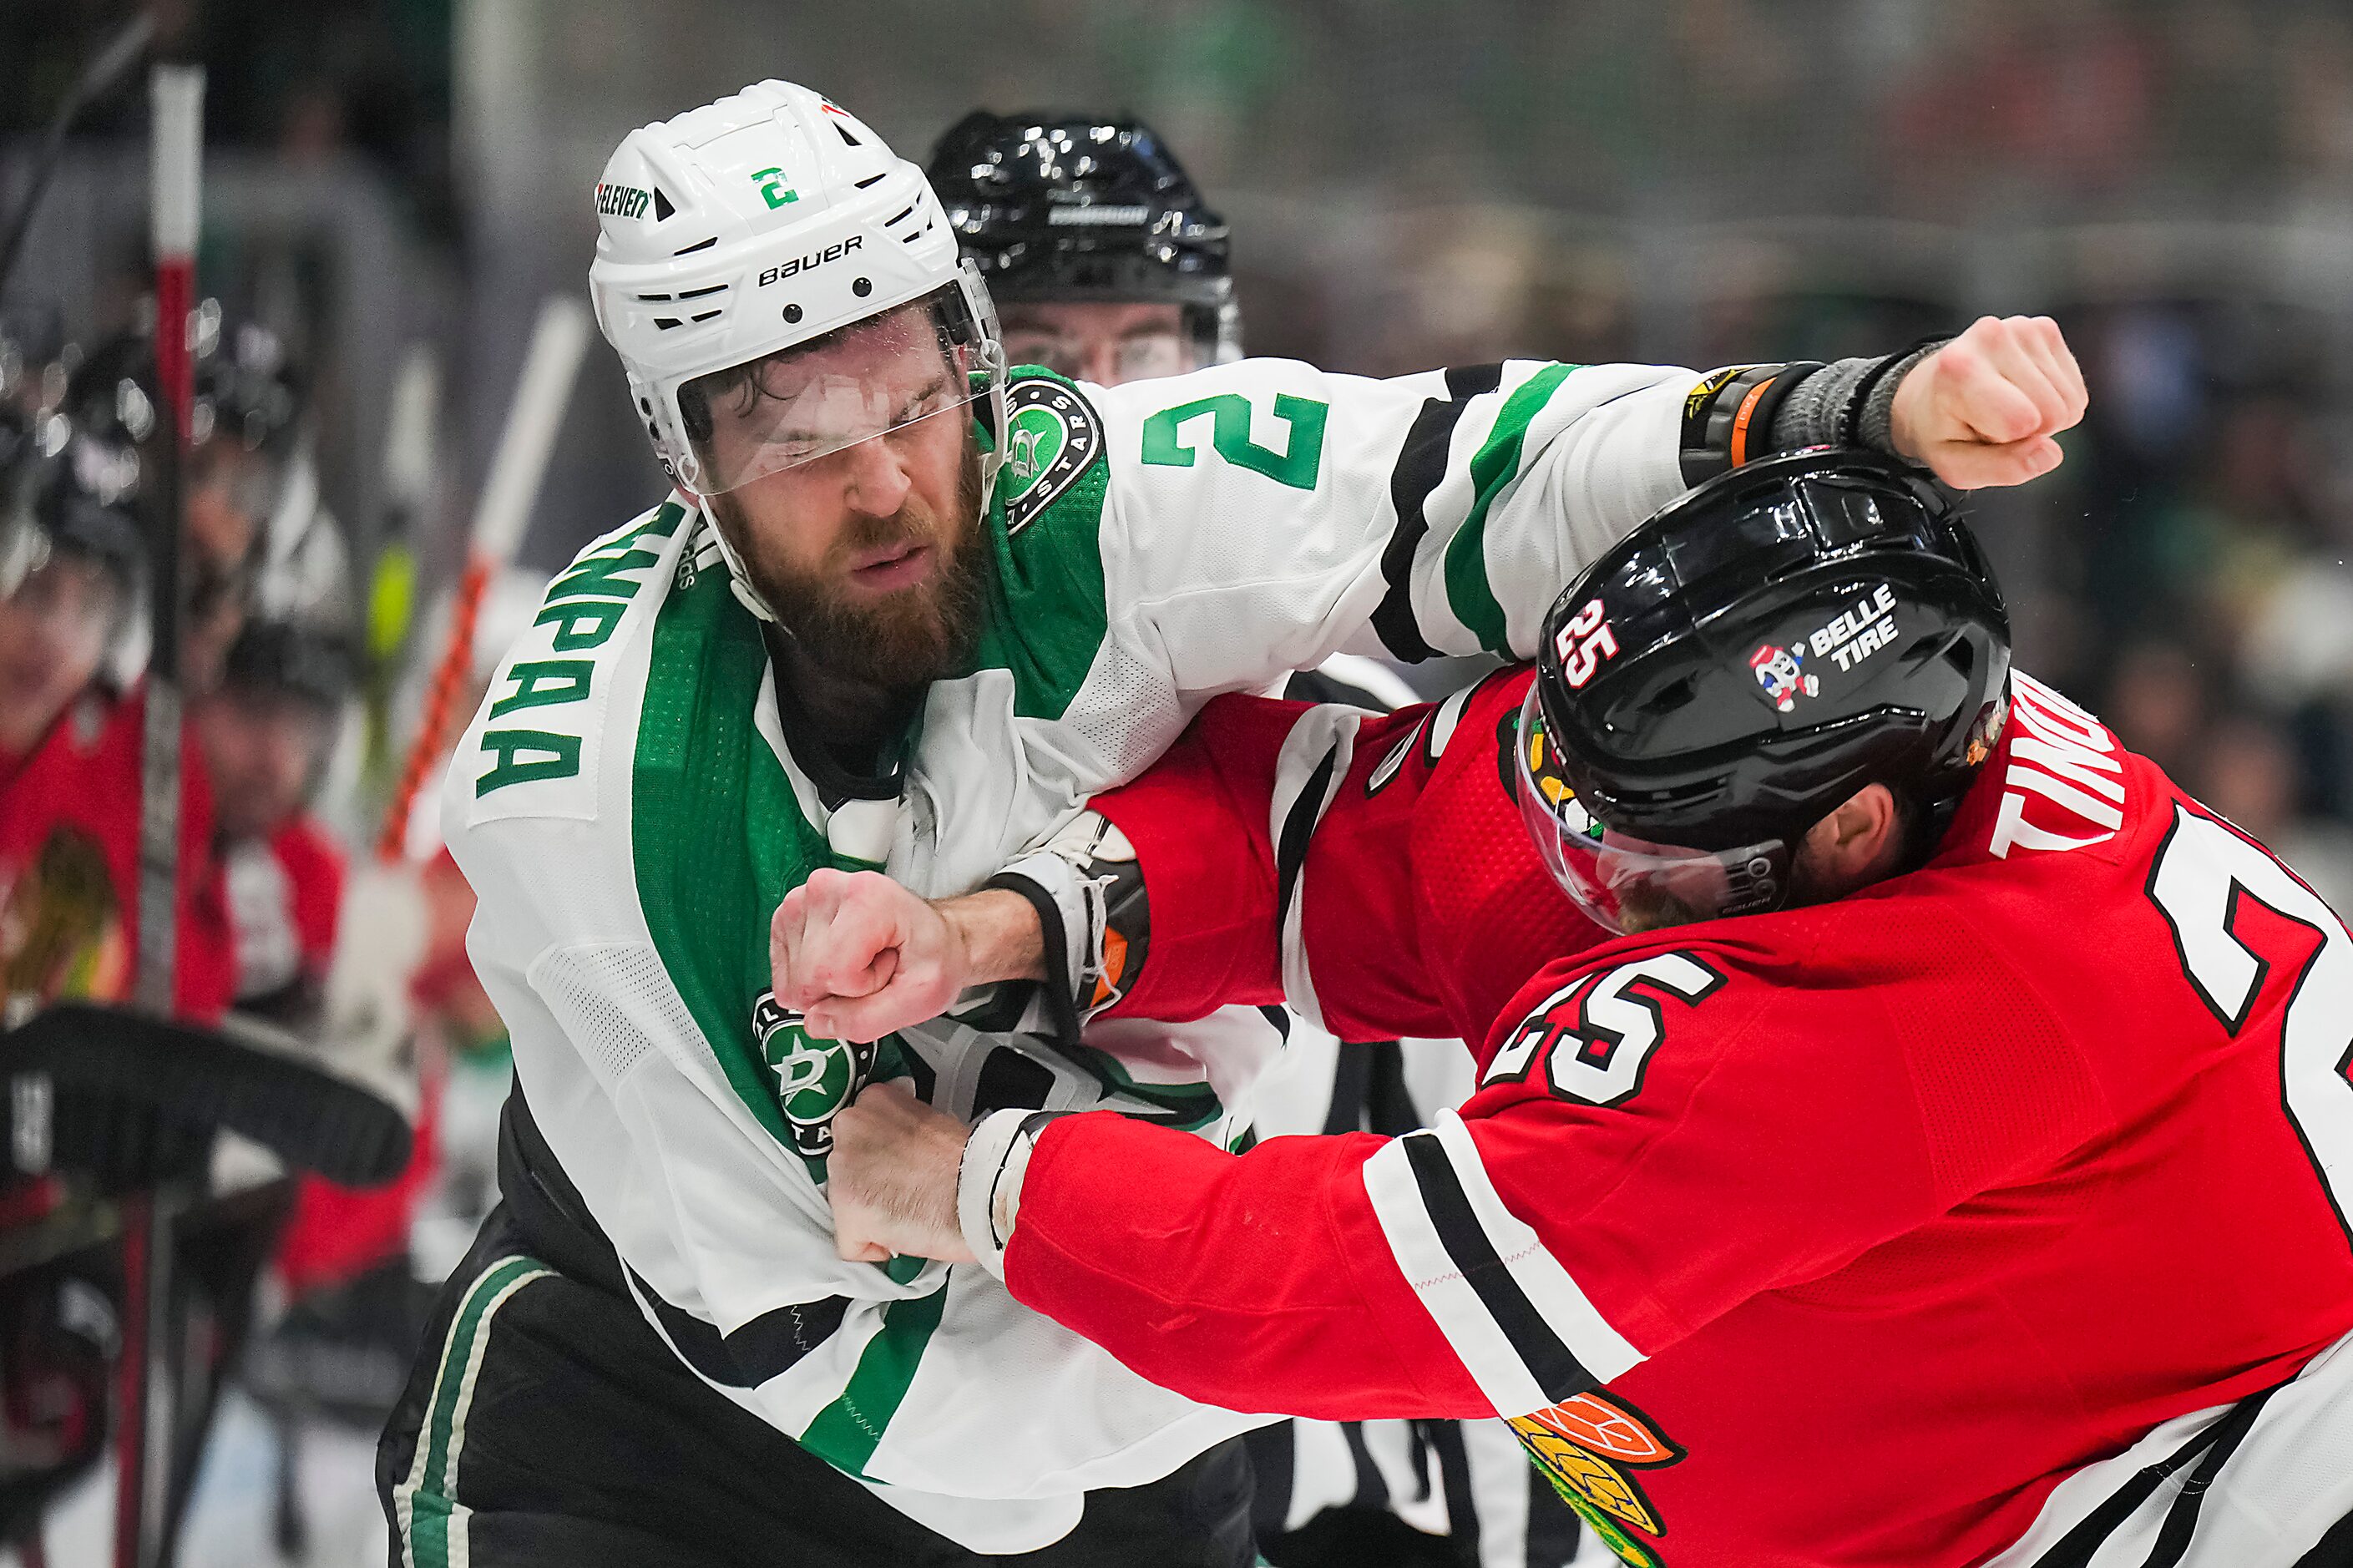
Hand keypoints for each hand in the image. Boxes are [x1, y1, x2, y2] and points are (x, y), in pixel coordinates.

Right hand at [771, 869, 968, 1042]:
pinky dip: (813, 977)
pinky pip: (784, 972)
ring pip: (792, 979)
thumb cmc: (932, 956)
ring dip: (827, 983)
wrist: (930, 936)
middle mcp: (827, 888)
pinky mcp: (788, 915)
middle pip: (807, 977)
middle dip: (841, 990)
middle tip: (875, 967)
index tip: (887, 970)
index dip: (860, 989)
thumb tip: (816, 1023)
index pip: (830, 972)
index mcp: (865, 898)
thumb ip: (867, 1019)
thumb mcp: (921, 998)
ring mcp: (802, 898)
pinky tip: (840, 959)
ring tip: (861, 961)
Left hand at [826, 1081, 975, 1264]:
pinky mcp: (848, 1211)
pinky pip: (852, 1243)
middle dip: (870, 1182)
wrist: (984, 1189)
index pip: (858, 1133)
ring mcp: (844, 1168)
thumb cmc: (970, 1163)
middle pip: (846, 1166)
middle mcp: (852, 1127)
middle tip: (906, 1188)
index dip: (880, 1156)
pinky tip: (901, 1234)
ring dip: (871, 1212)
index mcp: (875, 1100)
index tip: (895, 1167)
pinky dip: (874, 1247)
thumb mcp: (931, 1121)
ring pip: (845, 1203)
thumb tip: (895, 1146)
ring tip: (908, 1209)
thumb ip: (901, 1128)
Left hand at [1888, 315, 2087, 488]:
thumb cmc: (1944, 427)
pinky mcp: (2044, 329)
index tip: (1984, 430)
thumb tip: (2049, 455)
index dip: (2012, 441)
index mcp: (1959, 368)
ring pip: (2070, 402)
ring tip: (2006, 406)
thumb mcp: (1955, 465)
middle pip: (2053, 412)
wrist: (1931, 390)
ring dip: (2044, 415)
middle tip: (1996, 421)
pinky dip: (2055, 400)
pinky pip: (2075, 389)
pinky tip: (2022, 393)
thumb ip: (2001, 468)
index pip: (2023, 420)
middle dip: (2032, 430)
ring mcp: (2022, 327)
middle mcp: (1991, 337)